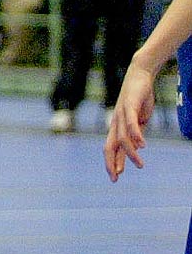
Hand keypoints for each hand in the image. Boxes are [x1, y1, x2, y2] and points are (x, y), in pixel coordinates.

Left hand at [106, 61, 158, 180]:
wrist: (139, 76)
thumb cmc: (138, 99)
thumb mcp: (137, 120)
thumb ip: (135, 133)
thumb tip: (136, 147)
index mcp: (117, 126)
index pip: (111, 148)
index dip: (111, 162)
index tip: (115, 177)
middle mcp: (115, 122)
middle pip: (110, 146)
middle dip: (111, 162)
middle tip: (115, 177)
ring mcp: (121, 114)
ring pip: (122, 138)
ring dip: (130, 154)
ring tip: (140, 166)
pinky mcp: (129, 105)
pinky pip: (130, 123)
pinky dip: (136, 135)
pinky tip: (143, 145)